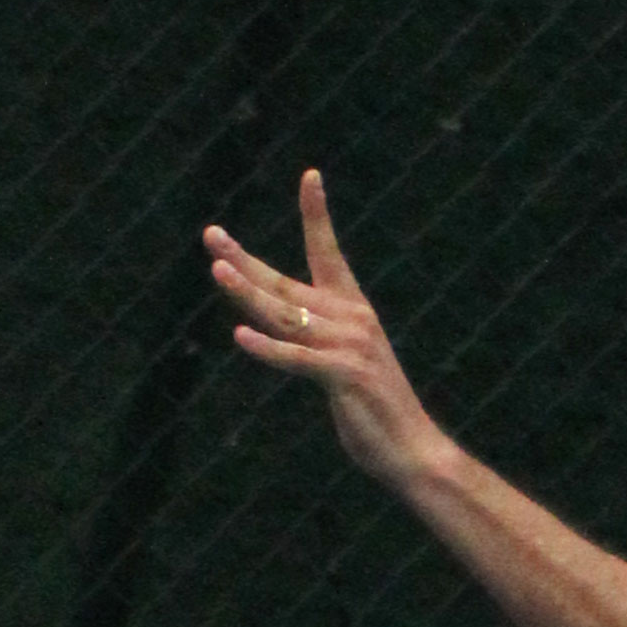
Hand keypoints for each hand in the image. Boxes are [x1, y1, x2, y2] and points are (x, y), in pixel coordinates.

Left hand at [203, 170, 447, 496]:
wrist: (414, 450)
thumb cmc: (375, 411)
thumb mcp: (341, 365)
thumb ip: (310, 341)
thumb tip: (274, 324)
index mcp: (353, 310)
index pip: (328, 251)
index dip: (317, 214)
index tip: (310, 176)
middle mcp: (351, 319)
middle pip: (286, 284)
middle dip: (245, 259)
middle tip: (212, 234)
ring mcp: (349, 346)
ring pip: (285, 316)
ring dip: (248, 293)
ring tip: (217, 270)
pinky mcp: (344, 375)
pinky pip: (297, 358)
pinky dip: (268, 349)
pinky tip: (240, 336)